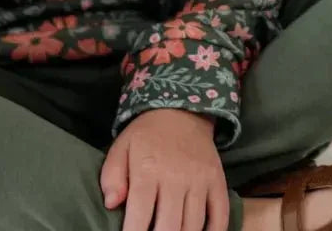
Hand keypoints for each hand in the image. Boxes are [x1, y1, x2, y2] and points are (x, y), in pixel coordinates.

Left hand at [100, 108, 228, 230]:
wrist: (181, 111)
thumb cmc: (146, 135)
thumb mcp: (121, 148)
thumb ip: (112, 176)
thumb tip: (111, 204)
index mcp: (147, 169)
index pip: (138, 217)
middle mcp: (175, 177)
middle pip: (169, 227)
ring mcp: (199, 180)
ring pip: (193, 226)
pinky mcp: (217, 181)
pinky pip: (220, 216)